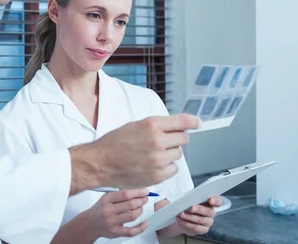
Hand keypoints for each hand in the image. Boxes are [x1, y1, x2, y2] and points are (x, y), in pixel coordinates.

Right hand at [72, 114, 197, 191]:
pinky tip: (153, 165)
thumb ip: (155, 126)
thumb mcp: (134, 126)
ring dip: (170, 154)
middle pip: (183, 139)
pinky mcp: (157, 175)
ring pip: (178, 154)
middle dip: (175, 139)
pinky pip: (174, 169)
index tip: (197, 124)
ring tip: (152, 155)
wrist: (100, 163)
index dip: (193, 122)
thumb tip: (173, 127)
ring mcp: (158, 159)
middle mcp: (157, 141)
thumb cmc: (113, 143)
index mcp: (151, 125)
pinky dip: (167, 167)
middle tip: (163, 142)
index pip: (182, 122)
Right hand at [85, 189, 149, 239]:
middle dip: (141, 201)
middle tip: (145, 199)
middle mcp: (108, 210)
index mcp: (106, 199)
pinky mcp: (115, 232)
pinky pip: (131, 231)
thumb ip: (118, 195)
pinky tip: (146, 223)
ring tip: (142, 207)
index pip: (125, 194)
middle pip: (130, 204)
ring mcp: (112, 222)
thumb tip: (137, 192)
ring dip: (140, 210)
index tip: (145, 191)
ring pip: (132, 216)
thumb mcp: (105, 198)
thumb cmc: (100, 209)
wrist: (90, 224)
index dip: (137, 192)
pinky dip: (141, 227)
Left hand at [176, 196, 221, 235]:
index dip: (215, 201)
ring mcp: (208, 222)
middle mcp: (211, 212)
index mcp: (210, 202)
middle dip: (199, 209)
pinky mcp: (203, 230)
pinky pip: (195, 228)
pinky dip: (186, 223)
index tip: (210, 200)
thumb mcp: (189, 199)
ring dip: (189, 217)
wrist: (182, 217)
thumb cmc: (187, 204)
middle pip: (208, 211)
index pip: (218, 201)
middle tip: (191, 208)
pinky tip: (180, 220)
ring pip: (200, 220)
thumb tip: (188, 198)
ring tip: (181, 214)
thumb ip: (192, 197)